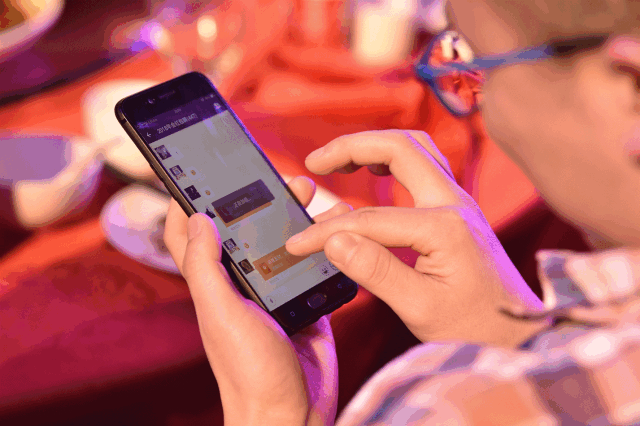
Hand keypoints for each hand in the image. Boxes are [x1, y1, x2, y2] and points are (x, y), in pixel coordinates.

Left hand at [164, 176, 352, 425]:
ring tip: (312, 195)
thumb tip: (197, 217)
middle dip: (257, 198)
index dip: (188, 202)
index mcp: (216, 283)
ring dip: (295, 217)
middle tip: (279, 177)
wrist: (294, 413)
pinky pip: (314, 264)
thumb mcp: (221, 314)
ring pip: (282, 242)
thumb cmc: (249, 371)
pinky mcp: (306, 301)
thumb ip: (206, 268)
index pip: (190, 235)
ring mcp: (276, 292)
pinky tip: (336, 229)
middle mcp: (243, 284)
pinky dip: (323, 244)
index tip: (199, 172)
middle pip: (244, 230)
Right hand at [286, 130, 546, 347]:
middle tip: (315, 161)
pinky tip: (374, 173)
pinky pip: (422, 167)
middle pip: (400, 147)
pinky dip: (392, 160)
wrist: (519, 335)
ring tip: (339, 159)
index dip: (326, 230)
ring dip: (375, 146)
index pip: (369, 218)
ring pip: (415, 149)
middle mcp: (455, 203)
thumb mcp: (421, 309)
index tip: (297, 243)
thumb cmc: (475, 328)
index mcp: (444, 227)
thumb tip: (333, 240)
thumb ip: (375, 271)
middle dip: (352, 147)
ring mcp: (459, 203)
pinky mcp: (457, 211)